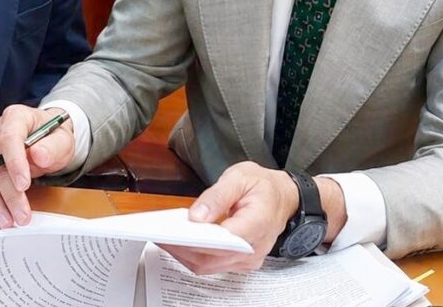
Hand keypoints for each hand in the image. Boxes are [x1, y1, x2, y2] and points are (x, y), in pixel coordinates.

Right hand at [0, 105, 74, 227]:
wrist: (45, 140)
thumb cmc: (52, 138)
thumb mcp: (62, 140)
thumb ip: (53, 147)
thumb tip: (39, 154)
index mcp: (15, 117)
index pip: (10, 138)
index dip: (15, 162)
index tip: (24, 185)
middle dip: (8, 193)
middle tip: (21, 215)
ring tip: (8, 220)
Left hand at [163, 161, 299, 273]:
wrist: (283, 197)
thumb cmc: (263, 186)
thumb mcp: (239, 178)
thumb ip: (217, 196)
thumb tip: (196, 216)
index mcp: (257, 223)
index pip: (222, 241)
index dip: (195, 242)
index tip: (172, 233)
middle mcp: (254, 248)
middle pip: (211, 259)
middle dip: (182, 249)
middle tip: (159, 234)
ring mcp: (248, 258)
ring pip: (209, 266)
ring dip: (185, 254)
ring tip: (164, 236)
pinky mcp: (240, 261)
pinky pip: (213, 265)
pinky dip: (194, 256)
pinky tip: (180, 241)